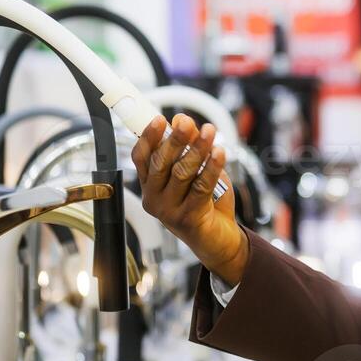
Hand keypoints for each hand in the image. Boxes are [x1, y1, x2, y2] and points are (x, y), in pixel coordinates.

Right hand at [131, 113, 248, 284]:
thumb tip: (183, 121)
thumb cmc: (206, 204)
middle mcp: (154, 198)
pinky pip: (201, 186)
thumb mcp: (197, 171)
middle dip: (175, 140)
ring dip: (197, 149)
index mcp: (150, 185)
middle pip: (161, 163)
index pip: (141, 157)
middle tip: (187, 122)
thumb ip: (190, 147)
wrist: (219, 241)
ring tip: (210, 132)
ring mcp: (169, 210)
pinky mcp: (188, 218)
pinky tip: (219, 153)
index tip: (160, 119)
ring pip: (182, 173)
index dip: (148, 137)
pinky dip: (211, 167)